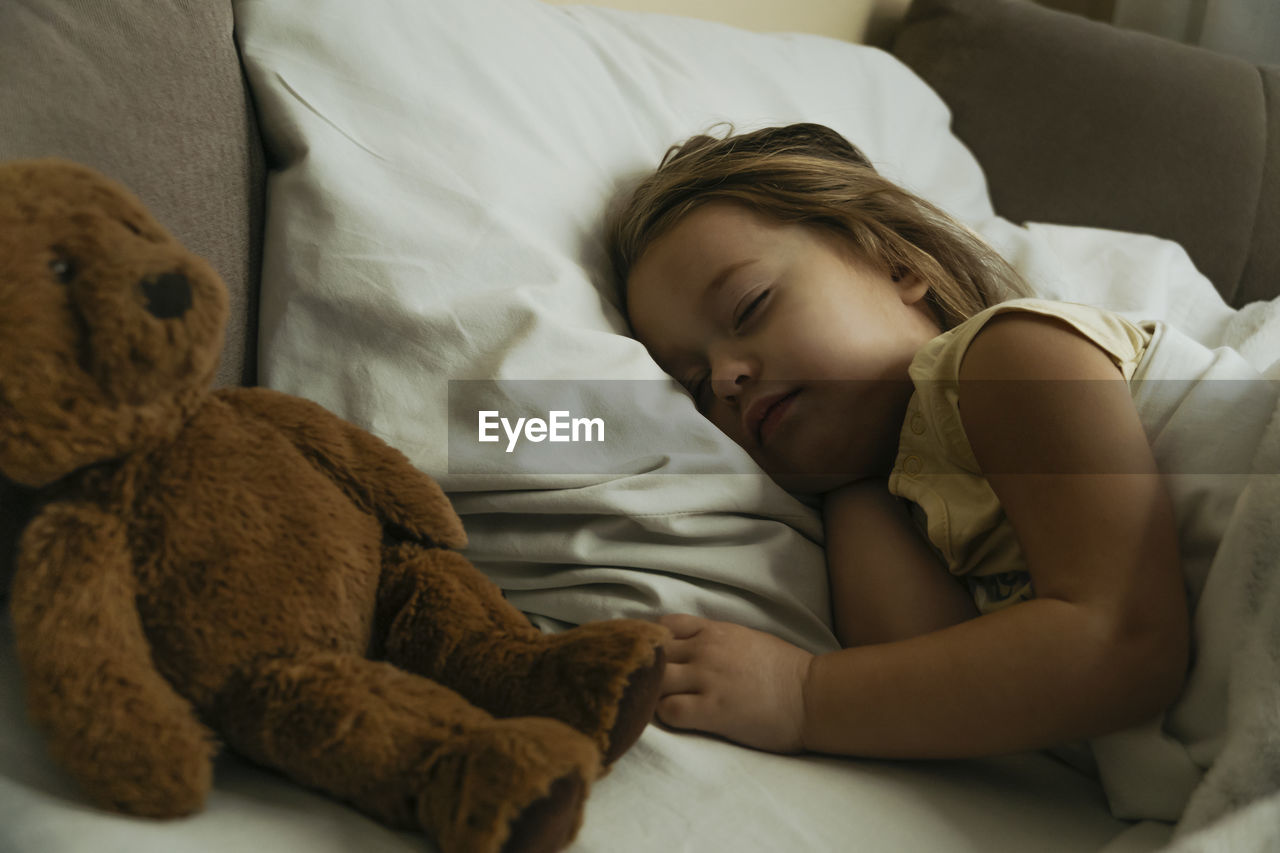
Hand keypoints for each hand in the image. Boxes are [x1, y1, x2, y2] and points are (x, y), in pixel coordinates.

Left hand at [655, 614, 813, 753]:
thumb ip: (714, 639)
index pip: (663, 626)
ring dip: (652, 693)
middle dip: (645, 669)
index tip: (653, 658)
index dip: (652, 643)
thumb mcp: (746, 639)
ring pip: (655, 680)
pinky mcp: (713, 710)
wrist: (813, 696)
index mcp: (713, 631)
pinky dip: (665, 716)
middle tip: (649, 686)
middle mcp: (705, 650)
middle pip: (652, 653)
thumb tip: (690, 645)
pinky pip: (669, 710)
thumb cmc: (785, 671)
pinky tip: (679, 719)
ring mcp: (708, 679)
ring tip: (660, 705)